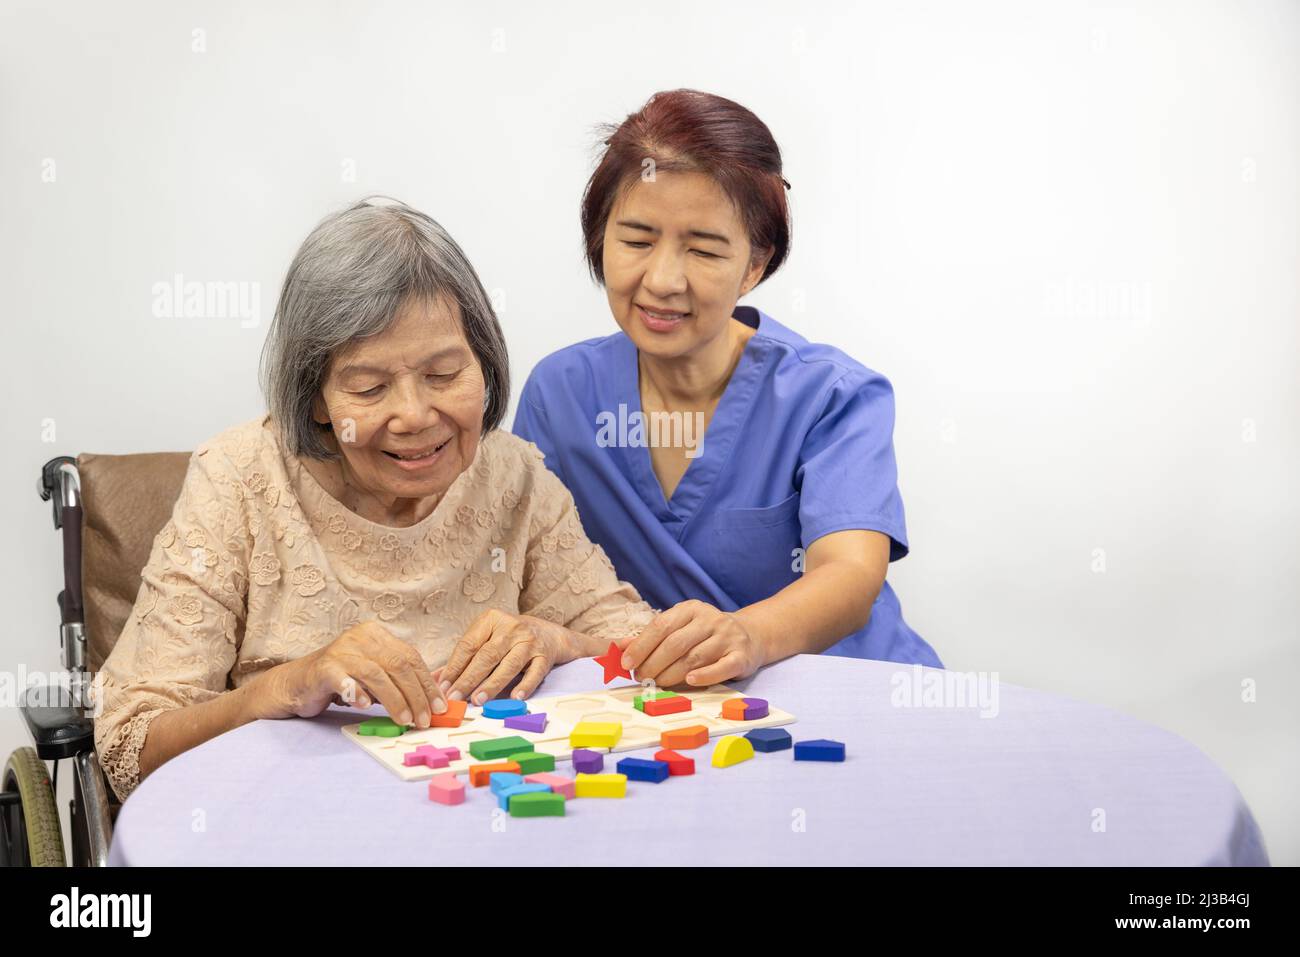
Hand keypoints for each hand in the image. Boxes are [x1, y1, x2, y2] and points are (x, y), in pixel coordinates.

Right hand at [251, 621, 446, 727]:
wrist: (297, 683)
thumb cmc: (342, 681)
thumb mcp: (375, 677)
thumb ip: (399, 682)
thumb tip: (434, 702)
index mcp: (376, 635)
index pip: (411, 657)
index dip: (428, 684)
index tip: (440, 707)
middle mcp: (360, 637)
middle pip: (398, 664)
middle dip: (417, 695)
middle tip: (425, 720)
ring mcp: (341, 650)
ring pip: (377, 674)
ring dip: (395, 700)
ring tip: (405, 720)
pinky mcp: (323, 667)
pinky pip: (346, 680)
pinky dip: (359, 693)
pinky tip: (366, 707)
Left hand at [433, 609, 578, 704]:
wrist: (549, 634)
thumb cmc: (510, 638)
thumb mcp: (486, 640)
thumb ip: (462, 659)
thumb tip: (435, 680)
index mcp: (492, 619)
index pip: (468, 644)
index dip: (454, 667)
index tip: (443, 687)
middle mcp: (511, 628)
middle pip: (486, 655)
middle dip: (468, 678)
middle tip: (455, 697)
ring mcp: (529, 642)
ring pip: (508, 665)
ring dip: (492, 684)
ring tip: (478, 700)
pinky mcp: (544, 656)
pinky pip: (534, 673)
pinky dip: (524, 686)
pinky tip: (514, 697)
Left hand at [619, 599, 766, 687]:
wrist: (750, 635)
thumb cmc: (705, 634)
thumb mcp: (680, 628)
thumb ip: (651, 637)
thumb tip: (620, 647)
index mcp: (690, 609)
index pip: (661, 626)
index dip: (641, 646)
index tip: (626, 664)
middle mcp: (710, 619)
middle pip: (675, 643)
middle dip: (653, 663)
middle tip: (641, 678)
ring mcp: (727, 636)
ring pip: (694, 657)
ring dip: (671, 674)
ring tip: (658, 684)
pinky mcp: (741, 655)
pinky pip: (721, 667)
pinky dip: (704, 675)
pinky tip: (689, 681)